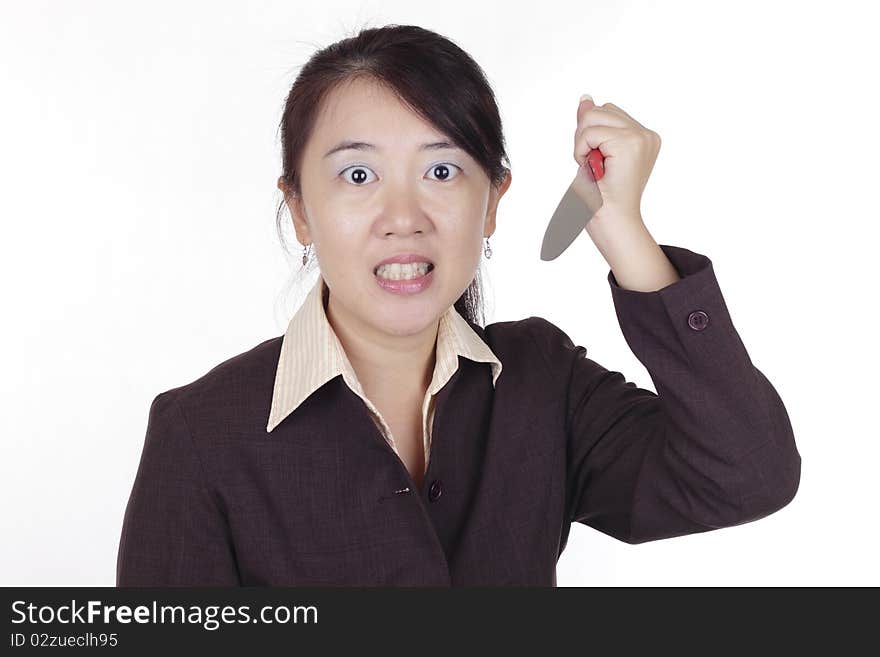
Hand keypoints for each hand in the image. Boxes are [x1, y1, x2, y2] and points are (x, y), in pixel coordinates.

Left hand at [571, 95, 660, 225]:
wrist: (611, 224)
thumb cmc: (601, 199)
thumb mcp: (592, 154)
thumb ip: (591, 125)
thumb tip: (586, 98)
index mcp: (644, 137)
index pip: (606, 112)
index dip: (590, 136)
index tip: (598, 162)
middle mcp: (647, 135)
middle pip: (599, 110)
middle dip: (584, 137)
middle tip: (594, 167)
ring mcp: (641, 138)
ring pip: (592, 118)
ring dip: (582, 144)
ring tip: (595, 168)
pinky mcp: (629, 143)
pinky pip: (589, 132)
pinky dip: (581, 151)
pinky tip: (593, 170)